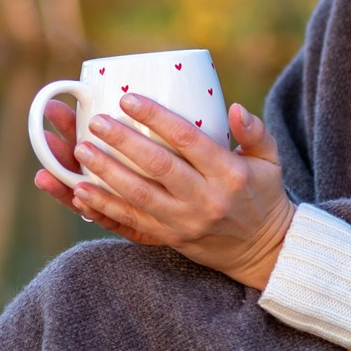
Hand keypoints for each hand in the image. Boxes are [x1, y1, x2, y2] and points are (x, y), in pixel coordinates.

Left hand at [32, 93, 297, 288]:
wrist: (263, 251)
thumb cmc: (264, 195)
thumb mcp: (270, 160)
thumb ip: (255, 131)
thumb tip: (234, 108)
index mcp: (229, 173)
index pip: (188, 140)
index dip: (156, 118)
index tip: (129, 99)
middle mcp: (205, 199)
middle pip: (157, 166)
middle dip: (123, 142)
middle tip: (96, 122)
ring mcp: (184, 222)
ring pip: (138, 195)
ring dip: (105, 172)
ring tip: (80, 150)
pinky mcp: (169, 238)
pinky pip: (131, 222)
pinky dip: (104, 206)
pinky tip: (80, 192)